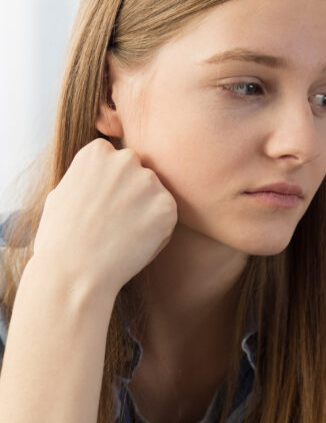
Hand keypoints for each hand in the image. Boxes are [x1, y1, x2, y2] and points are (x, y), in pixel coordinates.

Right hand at [32, 139, 177, 299]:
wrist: (74, 271)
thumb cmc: (61, 238)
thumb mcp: (62, 193)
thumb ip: (88, 177)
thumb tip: (100, 174)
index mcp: (97, 152)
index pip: (116, 160)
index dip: (110, 185)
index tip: (99, 204)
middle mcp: (126, 159)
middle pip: (139, 173)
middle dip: (132, 193)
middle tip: (114, 221)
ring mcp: (149, 181)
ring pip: (155, 194)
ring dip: (147, 210)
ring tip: (121, 234)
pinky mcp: (167, 206)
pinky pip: (167, 215)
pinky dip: (157, 229)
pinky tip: (134, 242)